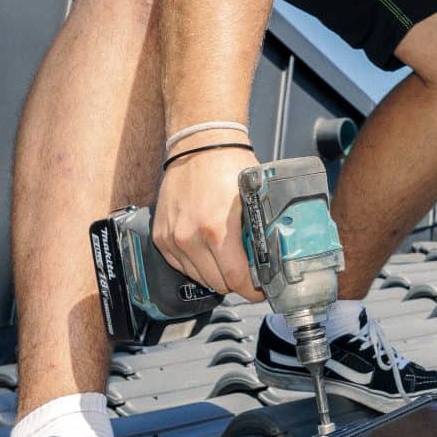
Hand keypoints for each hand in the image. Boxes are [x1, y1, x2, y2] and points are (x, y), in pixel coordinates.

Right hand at [153, 145, 263, 300]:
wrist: (198, 145)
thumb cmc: (228, 167)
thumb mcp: (255, 200)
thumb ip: (260, 233)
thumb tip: (275, 260)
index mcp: (216, 230)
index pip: (236, 280)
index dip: (253, 291)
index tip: (261, 290)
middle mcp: (190, 238)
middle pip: (218, 284)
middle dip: (236, 281)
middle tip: (248, 272)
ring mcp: (172, 239)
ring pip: (199, 278)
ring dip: (215, 274)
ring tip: (229, 258)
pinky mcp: (161, 237)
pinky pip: (181, 266)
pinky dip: (196, 264)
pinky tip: (209, 250)